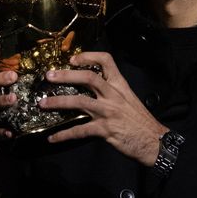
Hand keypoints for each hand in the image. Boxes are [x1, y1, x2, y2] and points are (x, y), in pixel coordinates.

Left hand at [40, 52, 167, 165]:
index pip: (106, 61)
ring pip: (80, 101)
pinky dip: (64, 134)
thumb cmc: (140, 120)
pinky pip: (80, 130)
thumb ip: (111, 92)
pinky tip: (53, 138)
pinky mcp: (105, 129)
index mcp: (120, 85)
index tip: (72, 59)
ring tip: (42, 104)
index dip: (88, 57)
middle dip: (66, 75)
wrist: (154, 140)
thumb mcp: (128, 99)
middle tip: (49, 76)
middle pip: (88, 77)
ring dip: (58, 102)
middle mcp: (113, 95)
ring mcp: (108, 112)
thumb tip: (90, 88)